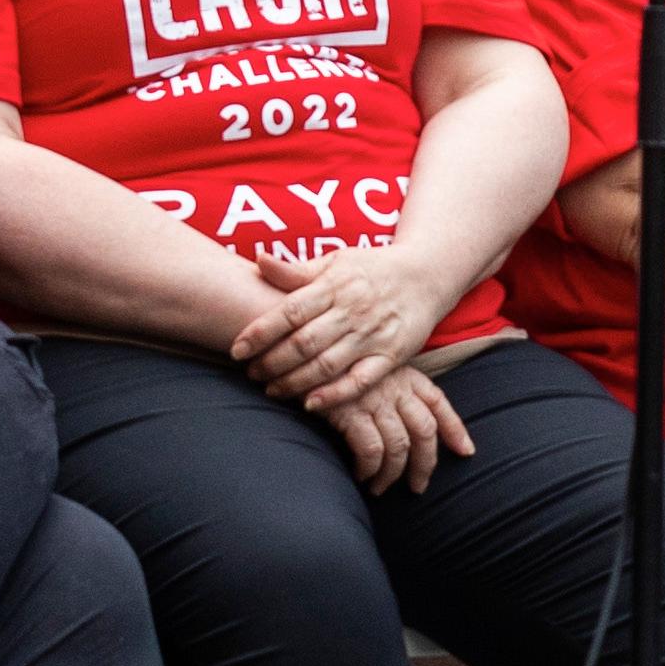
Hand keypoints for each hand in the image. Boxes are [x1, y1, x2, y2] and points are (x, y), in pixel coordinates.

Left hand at [232, 236, 457, 412]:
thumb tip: (258, 261)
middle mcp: (353, 311)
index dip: (259, 332)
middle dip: (271, 362)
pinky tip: (311, 403)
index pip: (289, 311)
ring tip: (272, 389)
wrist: (428, 274)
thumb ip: (296, 270)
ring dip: (294, 382)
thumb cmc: (373, 269)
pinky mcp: (392, 355)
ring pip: (326, 365)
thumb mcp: (336, 261)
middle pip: (304, 343)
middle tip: (250, 373)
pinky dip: (336, 395)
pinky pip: (361, 380)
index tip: (236, 350)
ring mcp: (373, 335)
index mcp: (335, 286)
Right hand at [315, 363, 473, 496]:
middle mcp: (396, 387)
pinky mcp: (350, 412)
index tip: (466, 451)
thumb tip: (402, 425)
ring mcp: (374, 399)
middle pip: (425, 431)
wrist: (301, 353)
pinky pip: (371, 449)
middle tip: (418, 486)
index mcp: (406, 375)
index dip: (455, 429)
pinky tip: (361, 476)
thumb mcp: (371, 370)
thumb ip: (390, 391)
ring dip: (392, 474)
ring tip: (380, 488)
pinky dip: (369, 467)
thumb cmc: (334, 366)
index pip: (439, 404)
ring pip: (400, 446)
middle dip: (425, 464)